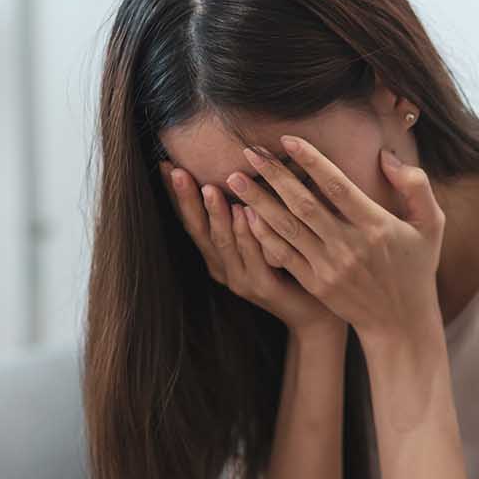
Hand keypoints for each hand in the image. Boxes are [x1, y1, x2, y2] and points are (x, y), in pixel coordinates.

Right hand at [159, 157, 344, 336]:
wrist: (314, 312)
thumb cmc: (289, 266)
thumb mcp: (262, 236)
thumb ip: (248, 209)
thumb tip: (236, 166)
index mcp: (218, 256)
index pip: (191, 221)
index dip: (178, 195)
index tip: (165, 165)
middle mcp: (223, 268)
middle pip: (200, 230)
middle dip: (188, 200)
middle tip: (177, 171)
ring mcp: (242, 280)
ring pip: (224, 242)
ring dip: (217, 214)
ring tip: (210, 188)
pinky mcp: (264, 287)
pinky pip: (254, 256)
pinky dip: (248, 233)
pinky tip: (246, 212)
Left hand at [224, 135, 444, 343]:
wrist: (400, 322)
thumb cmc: (416, 267)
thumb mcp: (432, 224)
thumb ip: (415, 185)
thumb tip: (385, 156)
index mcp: (377, 226)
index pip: (338, 186)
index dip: (311, 161)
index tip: (287, 140)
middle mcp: (350, 246)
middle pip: (303, 204)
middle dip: (273, 176)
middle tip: (249, 152)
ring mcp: (329, 267)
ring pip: (287, 228)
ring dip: (258, 202)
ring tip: (235, 179)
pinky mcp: (316, 283)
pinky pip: (283, 255)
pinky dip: (262, 235)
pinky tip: (244, 216)